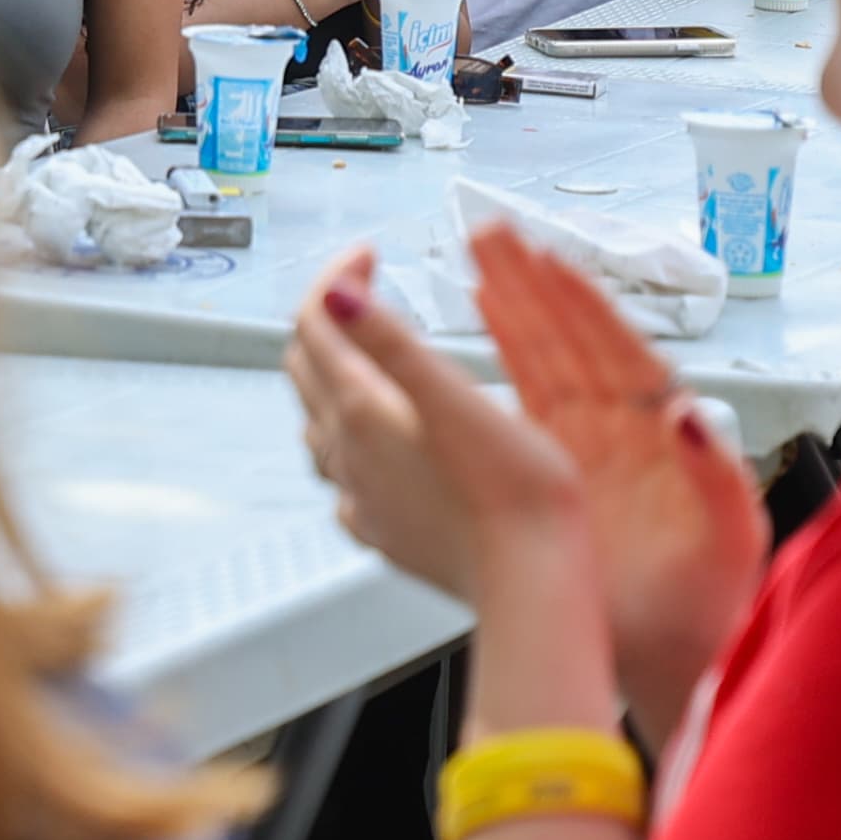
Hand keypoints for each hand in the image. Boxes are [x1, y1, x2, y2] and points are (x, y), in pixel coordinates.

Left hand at [283, 243, 589, 609]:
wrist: (533, 585)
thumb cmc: (514, 494)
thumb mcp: (454, 396)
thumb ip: (389, 339)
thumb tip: (337, 294)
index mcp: (362, 411)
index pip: (316, 322)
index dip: (337, 275)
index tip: (370, 254)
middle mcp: (349, 455)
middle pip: (307, 368)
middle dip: (330, 318)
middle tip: (368, 291)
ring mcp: (363, 498)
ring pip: (319, 423)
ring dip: (334, 378)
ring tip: (369, 359)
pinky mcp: (386, 533)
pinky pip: (346, 479)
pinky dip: (352, 444)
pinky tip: (380, 450)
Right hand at [480, 222, 764, 735]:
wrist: (683, 662)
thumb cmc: (715, 607)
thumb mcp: (733, 538)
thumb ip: (716, 474)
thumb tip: (688, 410)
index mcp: (665, 433)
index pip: (617, 349)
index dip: (581, 301)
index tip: (546, 257)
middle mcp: (624, 428)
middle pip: (573, 337)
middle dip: (533, 282)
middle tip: (492, 233)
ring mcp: (590, 444)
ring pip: (544, 357)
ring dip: (513, 304)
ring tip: (479, 257)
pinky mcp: (559, 470)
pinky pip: (527, 397)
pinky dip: (505, 353)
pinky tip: (481, 320)